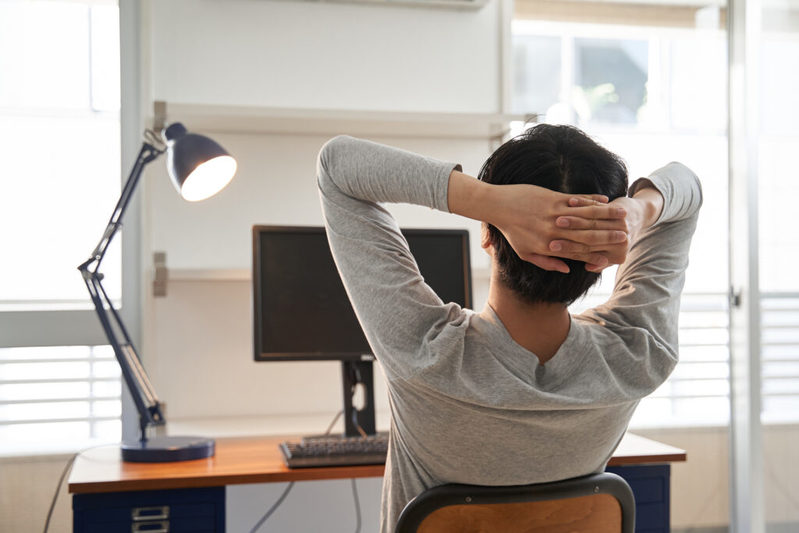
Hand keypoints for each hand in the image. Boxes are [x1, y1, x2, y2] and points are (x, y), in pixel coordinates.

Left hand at [486, 184, 627, 272]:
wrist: (500, 206)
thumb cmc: (511, 231)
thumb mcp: (525, 252)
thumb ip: (547, 263)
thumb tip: (568, 269)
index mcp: (548, 246)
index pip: (578, 252)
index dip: (597, 254)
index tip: (612, 255)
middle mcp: (554, 231)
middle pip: (587, 236)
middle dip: (608, 236)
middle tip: (626, 236)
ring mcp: (555, 213)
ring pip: (586, 217)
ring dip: (607, 216)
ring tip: (623, 216)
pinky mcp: (554, 198)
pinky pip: (578, 200)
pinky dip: (593, 200)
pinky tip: (606, 200)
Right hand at [547, 185, 662, 270]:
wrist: (639, 217)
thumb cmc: (620, 240)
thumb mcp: (615, 255)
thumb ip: (600, 264)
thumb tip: (589, 269)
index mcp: (619, 255)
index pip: (586, 253)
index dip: (568, 249)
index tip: (551, 247)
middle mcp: (621, 241)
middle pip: (589, 237)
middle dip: (568, 233)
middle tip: (552, 231)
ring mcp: (622, 225)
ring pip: (593, 221)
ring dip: (574, 218)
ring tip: (557, 218)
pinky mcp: (620, 211)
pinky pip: (599, 208)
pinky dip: (584, 203)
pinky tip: (570, 202)